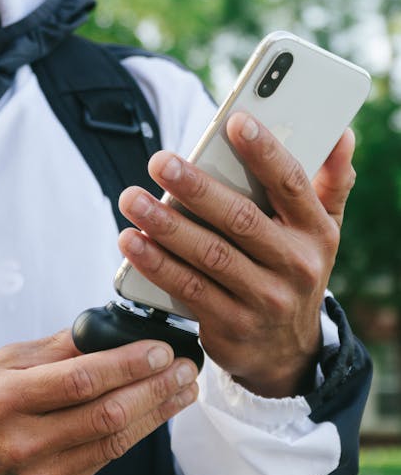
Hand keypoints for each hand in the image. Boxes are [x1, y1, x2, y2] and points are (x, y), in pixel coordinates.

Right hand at [0, 330, 198, 474]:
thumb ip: (58, 349)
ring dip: (155, 416)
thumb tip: (112, 328)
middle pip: (106, 416)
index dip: (129, 365)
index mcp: (5, 400)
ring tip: (183, 392)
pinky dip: (131, 436)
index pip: (81, 381)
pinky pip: (100, 462)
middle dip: (155, 390)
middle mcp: (21, 443)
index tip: (163, 351)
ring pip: (112, 444)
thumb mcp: (2, 362)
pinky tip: (151, 416)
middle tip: (187, 369)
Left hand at [117, 114, 356, 396]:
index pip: (292, 184)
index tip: (235, 122)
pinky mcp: (231, 326)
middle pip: (241, 219)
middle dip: (197, 188)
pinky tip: (133, 243)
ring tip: (132, 201)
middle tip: (160, 162)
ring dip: (166, 227)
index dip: (265, 152)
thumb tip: (342, 134)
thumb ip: (330, 182)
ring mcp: (263, 299)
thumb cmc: (294, 269)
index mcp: (315, 231)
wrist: (289, 352)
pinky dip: (157, 265)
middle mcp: (295, 265)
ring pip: (209, 256)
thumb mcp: (322, 231)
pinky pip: (189, 289)